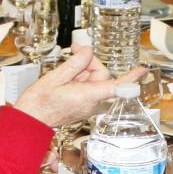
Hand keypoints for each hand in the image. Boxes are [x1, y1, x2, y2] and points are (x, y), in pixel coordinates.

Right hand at [14, 45, 145, 126]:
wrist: (30, 121)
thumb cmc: (38, 103)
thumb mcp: (54, 77)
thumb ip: (74, 64)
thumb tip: (88, 52)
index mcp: (86, 96)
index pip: (115, 87)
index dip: (130, 78)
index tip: (142, 70)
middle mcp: (91, 102)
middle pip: (102, 75)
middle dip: (89, 62)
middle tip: (73, 52)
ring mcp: (88, 105)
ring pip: (95, 80)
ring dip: (82, 70)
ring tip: (64, 70)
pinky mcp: (84, 105)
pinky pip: (88, 87)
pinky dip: (80, 78)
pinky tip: (66, 77)